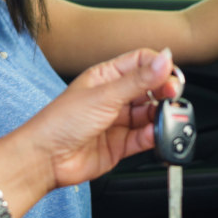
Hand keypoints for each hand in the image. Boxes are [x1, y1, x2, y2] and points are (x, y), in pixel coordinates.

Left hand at [19, 47, 181, 189]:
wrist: (45, 159)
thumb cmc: (61, 122)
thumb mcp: (105, 95)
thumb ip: (139, 80)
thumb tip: (164, 58)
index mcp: (105, 77)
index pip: (141, 63)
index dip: (159, 67)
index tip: (172, 75)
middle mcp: (113, 97)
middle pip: (149, 89)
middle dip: (164, 92)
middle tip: (172, 97)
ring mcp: (117, 121)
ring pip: (149, 114)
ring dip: (161, 116)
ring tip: (165, 118)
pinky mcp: (120, 145)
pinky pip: (145, 137)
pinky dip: (154, 136)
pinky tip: (155, 134)